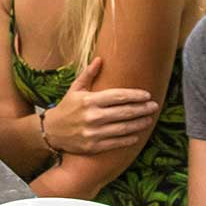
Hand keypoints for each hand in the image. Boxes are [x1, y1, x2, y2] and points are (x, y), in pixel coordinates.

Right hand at [42, 58, 160, 155]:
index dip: (135, 95)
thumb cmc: (66, 108)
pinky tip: (137, 135)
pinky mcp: (93, 146)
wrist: (51, 131)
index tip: (147, 95)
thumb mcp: (75, 89)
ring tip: (149, 119)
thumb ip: (88, 75)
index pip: (118, 96)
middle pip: (124, 112)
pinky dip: (129, 139)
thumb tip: (100, 59)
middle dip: (142, 109)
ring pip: (123, 128)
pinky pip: (116, 142)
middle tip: (154, 106)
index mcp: (89, 100)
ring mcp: (93, 133)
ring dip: (139, 123)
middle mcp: (92, 116)